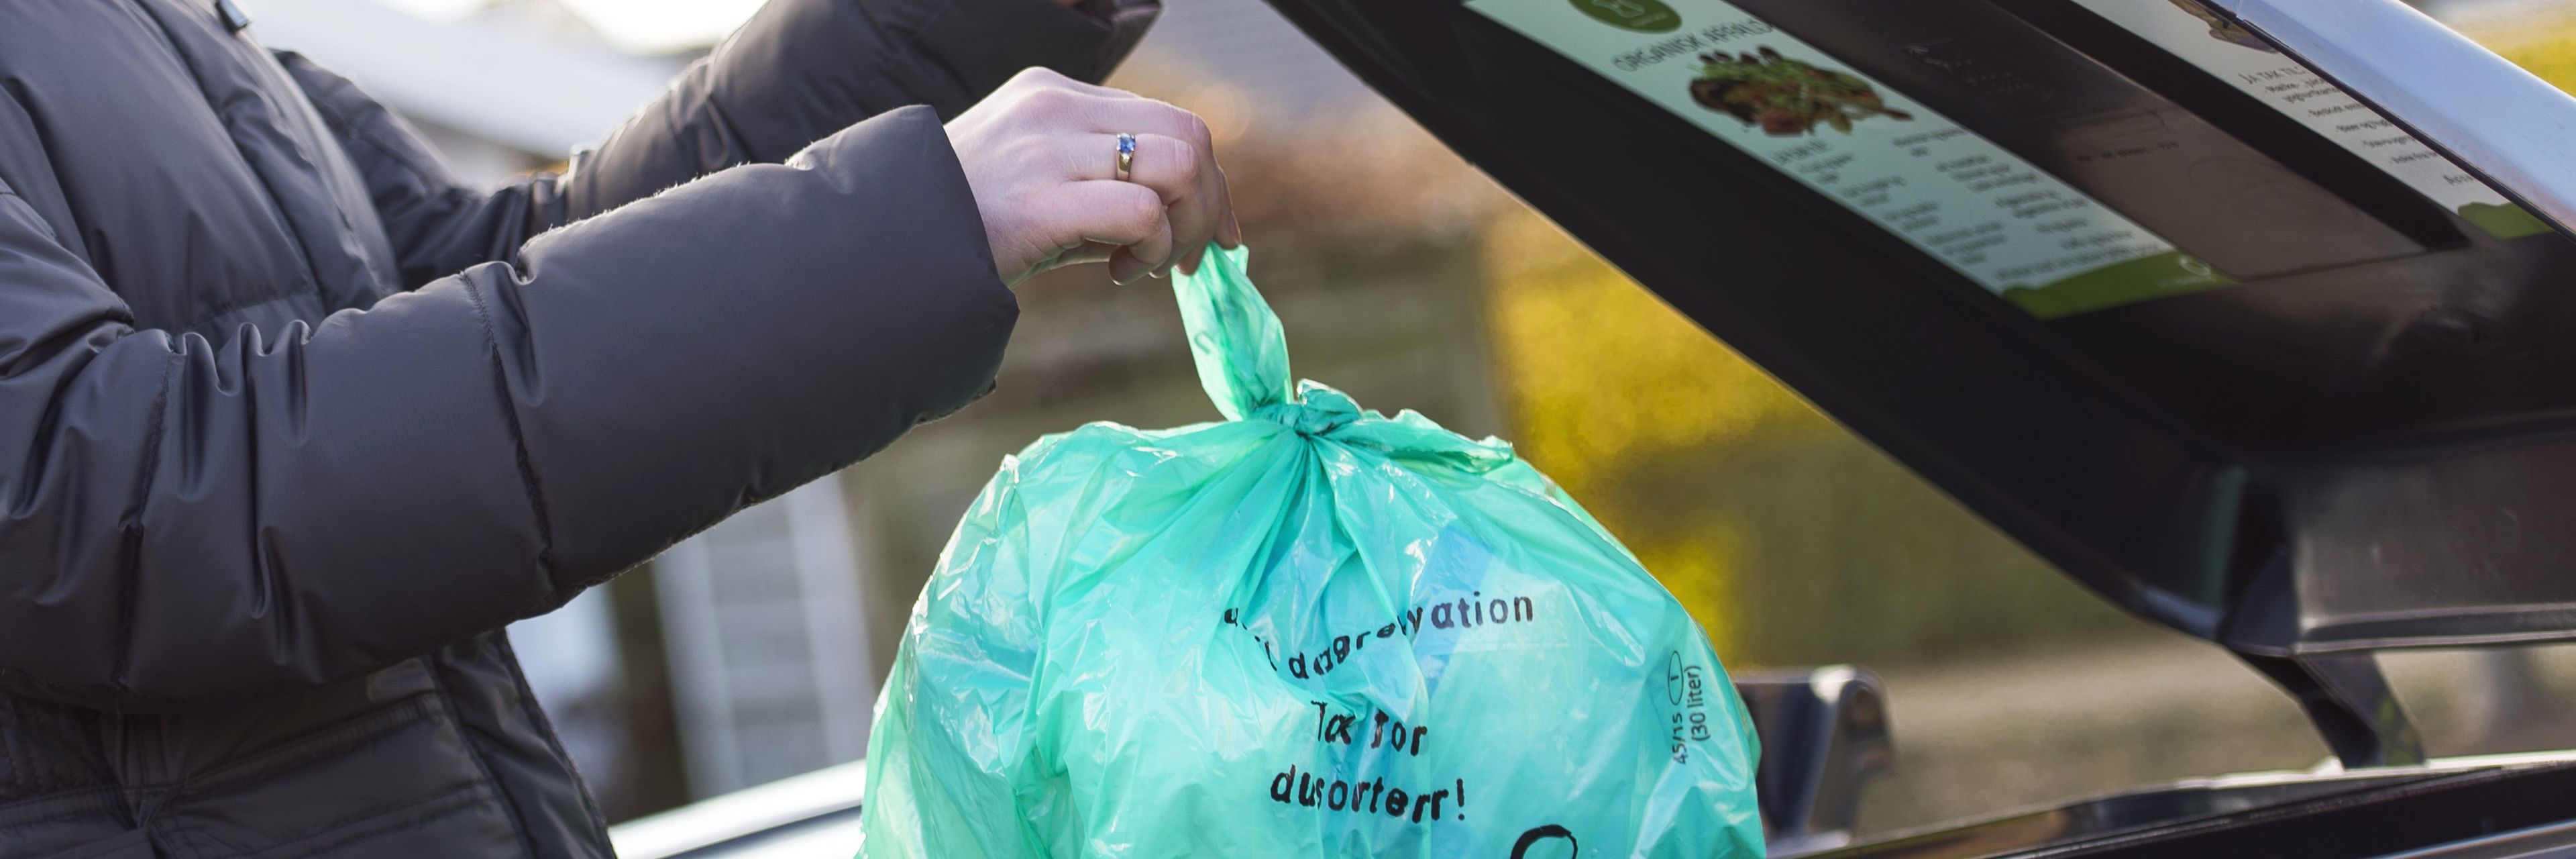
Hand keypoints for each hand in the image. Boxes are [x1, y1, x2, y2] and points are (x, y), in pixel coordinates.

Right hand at [945, 68, 1241, 286]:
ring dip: (1184, 227)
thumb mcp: (1039, 188)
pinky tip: (1119, 273)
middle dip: (1209, 204)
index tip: (1212, 233)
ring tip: (1145, 264)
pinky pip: (1143, 210)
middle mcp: (1056, 107)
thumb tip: (1185, 226)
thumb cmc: (961, 227)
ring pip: (1179, 165)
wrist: (881, 250)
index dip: (1208, 180)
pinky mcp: (1040, 199)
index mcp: (1055, 94)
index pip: (1169, 119)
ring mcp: (1048, 148)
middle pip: (1190, 135)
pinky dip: (1153, 249)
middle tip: (1186, 259)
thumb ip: (1103, 191)